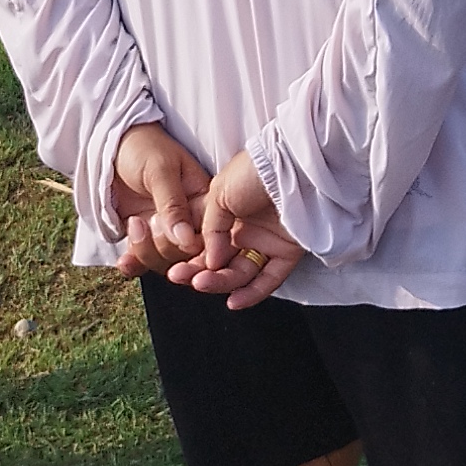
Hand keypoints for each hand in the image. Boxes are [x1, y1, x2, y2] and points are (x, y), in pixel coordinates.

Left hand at [105, 119, 212, 276]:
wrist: (111, 144)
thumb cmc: (142, 147)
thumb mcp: (159, 171)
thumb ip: (172, 205)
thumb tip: (187, 241)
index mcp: (203, 201)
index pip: (209, 236)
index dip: (195, 248)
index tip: (177, 245)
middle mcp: (188, 219)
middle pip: (186, 255)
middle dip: (164, 246)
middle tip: (147, 222)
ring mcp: (165, 230)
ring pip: (164, 261)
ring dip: (145, 251)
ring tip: (133, 224)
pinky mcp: (144, 237)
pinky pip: (143, 260)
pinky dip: (133, 264)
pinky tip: (124, 260)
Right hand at [173, 150, 308, 308]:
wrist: (289, 163)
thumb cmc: (253, 170)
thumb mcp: (219, 193)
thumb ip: (211, 229)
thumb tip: (211, 260)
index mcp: (228, 215)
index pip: (207, 246)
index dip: (191, 259)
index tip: (175, 268)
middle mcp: (247, 231)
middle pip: (222, 263)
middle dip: (200, 273)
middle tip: (181, 277)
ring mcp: (267, 242)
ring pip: (241, 273)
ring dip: (220, 283)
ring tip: (201, 283)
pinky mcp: (288, 252)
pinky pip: (269, 279)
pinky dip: (252, 294)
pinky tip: (234, 301)